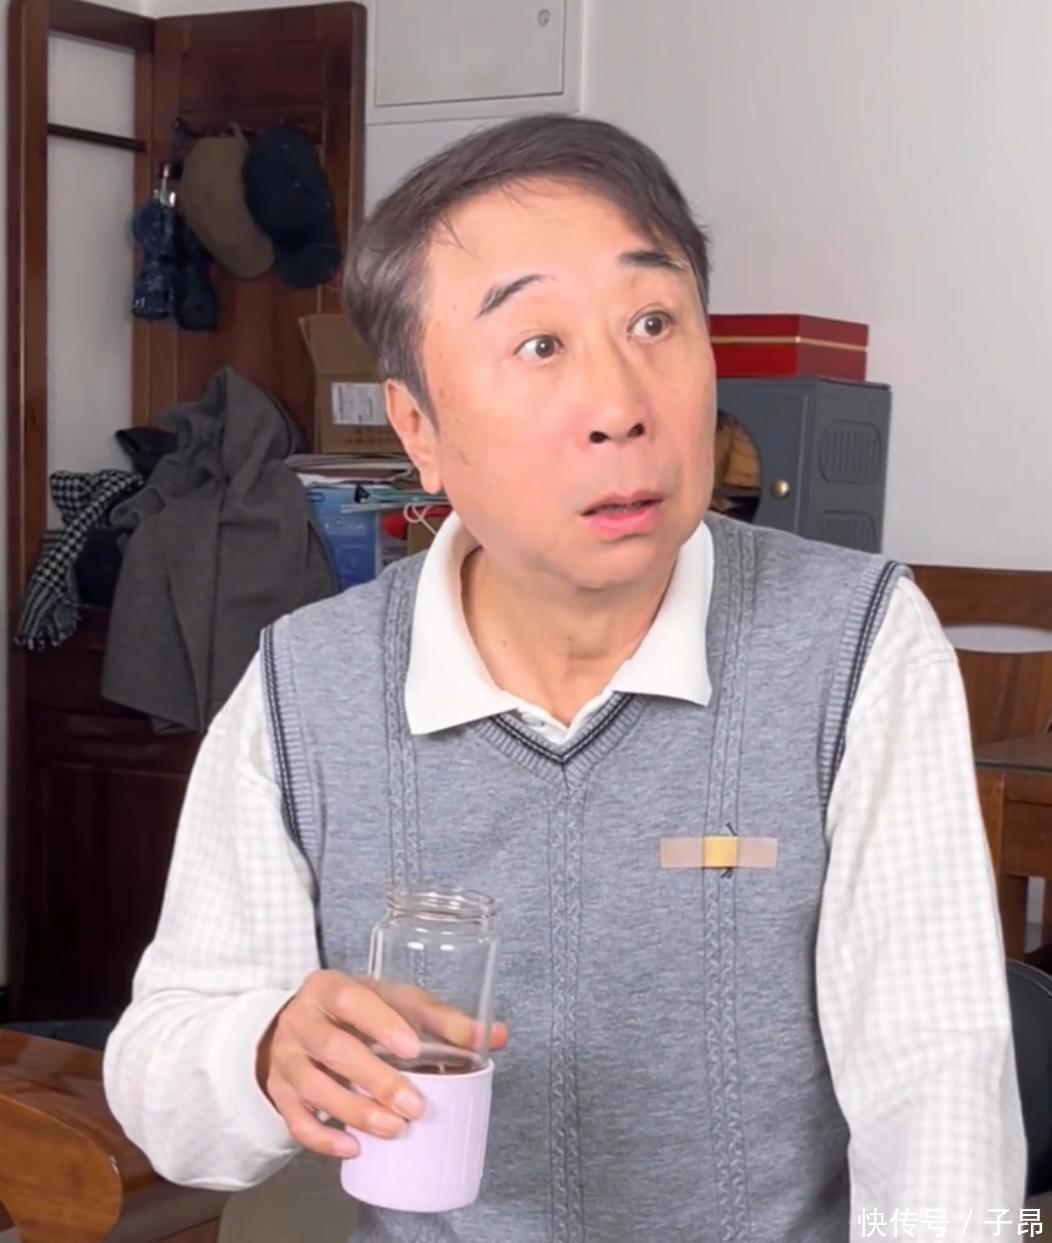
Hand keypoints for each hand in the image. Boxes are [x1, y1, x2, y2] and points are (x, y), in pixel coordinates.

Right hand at [257, 969, 508, 1158]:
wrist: (299, 1024)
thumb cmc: (357, 1011)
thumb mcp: (393, 1001)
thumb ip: (441, 1018)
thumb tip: (494, 1036)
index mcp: (330, 988)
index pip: (352, 1000)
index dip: (381, 1023)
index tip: (413, 1049)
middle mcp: (302, 1020)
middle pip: (333, 1049)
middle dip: (376, 1080)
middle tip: (415, 1106)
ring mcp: (286, 1058)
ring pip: (314, 1087)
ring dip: (356, 1112)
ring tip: (395, 1129)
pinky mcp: (279, 1093)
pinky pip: (296, 1120)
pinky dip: (323, 1138)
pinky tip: (354, 1148)